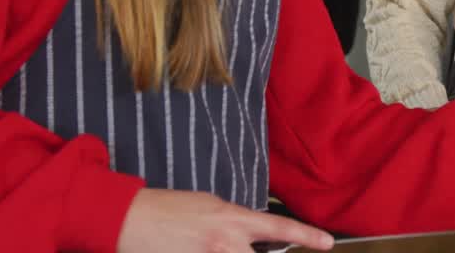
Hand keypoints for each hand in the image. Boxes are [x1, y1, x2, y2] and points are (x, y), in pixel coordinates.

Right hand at [117, 188, 333, 252]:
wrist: (127, 219)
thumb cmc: (168, 208)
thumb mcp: (210, 206)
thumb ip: (234, 222)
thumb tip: (249, 234)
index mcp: (232, 220)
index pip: (279, 227)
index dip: (307, 235)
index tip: (328, 243)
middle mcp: (224, 243)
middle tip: (243, 246)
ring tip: (210, 243)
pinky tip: (199, 250)